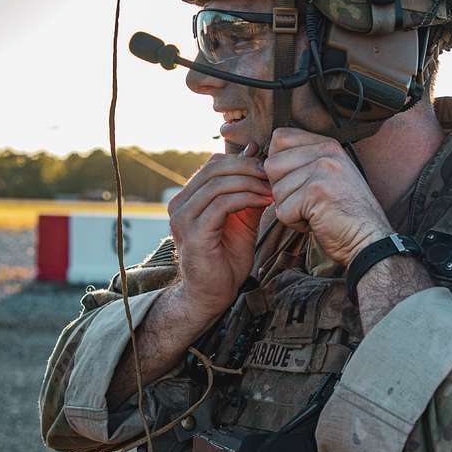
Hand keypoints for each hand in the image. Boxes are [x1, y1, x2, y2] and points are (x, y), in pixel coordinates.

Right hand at [167, 142, 272, 322]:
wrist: (213, 295)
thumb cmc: (226, 258)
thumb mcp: (241, 218)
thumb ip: (247, 191)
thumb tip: (257, 157)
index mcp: (188, 198)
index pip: (214, 164)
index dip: (243, 161)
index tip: (269, 169)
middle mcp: (179, 204)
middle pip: (214, 168)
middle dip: (248, 168)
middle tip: (272, 175)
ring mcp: (183, 218)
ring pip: (218, 184)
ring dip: (250, 183)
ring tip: (271, 190)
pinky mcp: (193, 233)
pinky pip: (222, 204)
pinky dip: (246, 198)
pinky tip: (263, 202)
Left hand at [265, 129, 391, 266]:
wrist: (370, 240)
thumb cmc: (346, 214)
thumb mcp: (329, 176)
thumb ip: (304, 162)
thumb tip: (266, 161)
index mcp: (328, 145)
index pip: (280, 138)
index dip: (279, 165)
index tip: (298, 182)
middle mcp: (326, 152)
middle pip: (272, 165)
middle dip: (282, 190)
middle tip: (307, 202)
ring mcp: (322, 170)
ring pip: (276, 190)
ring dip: (290, 209)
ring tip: (316, 212)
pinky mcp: (316, 192)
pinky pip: (282, 211)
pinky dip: (295, 224)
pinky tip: (317, 222)